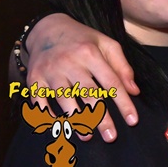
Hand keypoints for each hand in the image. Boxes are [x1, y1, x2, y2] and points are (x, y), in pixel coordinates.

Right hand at [24, 13, 139, 141]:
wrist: (48, 29)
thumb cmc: (83, 40)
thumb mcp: (107, 44)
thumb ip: (122, 67)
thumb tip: (134, 91)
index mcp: (91, 53)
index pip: (112, 82)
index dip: (124, 103)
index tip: (132, 121)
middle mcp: (70, 62)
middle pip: (89, 95)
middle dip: (101, 118)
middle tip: (111, 137)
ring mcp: (50, 71)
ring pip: (64, 100)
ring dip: (76, 120)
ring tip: (88, 136)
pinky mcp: (34, 78)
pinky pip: (40, 101)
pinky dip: (47, 115)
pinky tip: (59, 126)